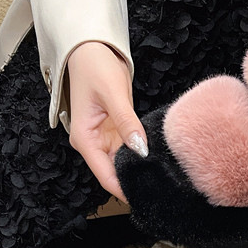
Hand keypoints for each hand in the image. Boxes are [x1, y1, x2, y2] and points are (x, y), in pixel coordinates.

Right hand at [66, 41, 147, 201]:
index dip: (123, 189)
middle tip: (161, 190)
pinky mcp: (115, 131)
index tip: (144, 198)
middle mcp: (93, 143)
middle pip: (114, 173)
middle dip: (134, 181)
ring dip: (139, 169)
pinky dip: (141, 153)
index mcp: (85, 139)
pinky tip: (157, 158)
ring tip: (162, 178)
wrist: (92, 49)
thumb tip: (140, 149)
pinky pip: (129, 149)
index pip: (104, 175)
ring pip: (123, 163)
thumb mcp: (113, 94)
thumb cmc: (95, 67)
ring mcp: (104, 138)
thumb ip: (127, 122)